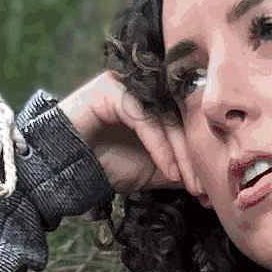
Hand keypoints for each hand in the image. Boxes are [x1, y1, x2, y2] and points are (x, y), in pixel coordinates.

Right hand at [59, 72, 199, 199]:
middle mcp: (142, 87)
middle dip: (192, 156)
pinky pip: (146, 119)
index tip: (207, 187)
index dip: (197, 154)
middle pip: (179, 118)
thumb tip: (209, 185)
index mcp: (153, 100)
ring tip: (186, 181)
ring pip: (165, 118)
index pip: (185, 121)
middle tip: (201, 186)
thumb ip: (178, 169)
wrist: (63, 170)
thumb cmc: (104, 165)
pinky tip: (169, 170)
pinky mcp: (113, 88)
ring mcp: (127, 84)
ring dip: (181, 154)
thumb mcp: (151, 171)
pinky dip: (161, 147)